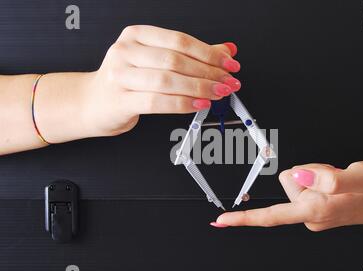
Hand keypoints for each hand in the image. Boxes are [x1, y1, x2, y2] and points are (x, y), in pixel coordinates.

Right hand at [81, 25, 240, 136]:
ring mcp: (121, 75)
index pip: (180, 40)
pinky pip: (158, 101)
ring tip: (218, 93)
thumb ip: (190, 55)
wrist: (94, 102)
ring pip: (168, 80)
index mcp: (137, 35)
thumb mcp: (157, 61)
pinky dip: (183, 103)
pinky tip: (199, 104)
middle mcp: (127, 51)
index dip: (209, 53)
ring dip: (199, 88)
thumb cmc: (128, 81)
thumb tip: (226, 50)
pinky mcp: (121, 99)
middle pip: (176, 60)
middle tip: (228, 81)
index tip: (229, 63)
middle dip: (208, 72)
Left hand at [213, 160, 362, 230]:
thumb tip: (300, 175)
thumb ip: (327, 177)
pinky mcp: (318, 205)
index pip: (272, 216)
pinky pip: (307, 183)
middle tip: (331, 175)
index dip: (244, 218)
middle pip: (288, 182)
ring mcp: (314, 211)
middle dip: (307, 173)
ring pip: (298, 180)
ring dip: (316, 175)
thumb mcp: (358, 176)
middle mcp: (311, 215)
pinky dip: (319, 178)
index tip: (221, 221)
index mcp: (315, 210)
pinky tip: (335, 182)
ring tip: (337, 179)